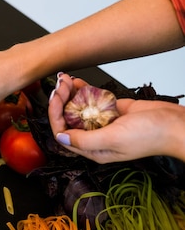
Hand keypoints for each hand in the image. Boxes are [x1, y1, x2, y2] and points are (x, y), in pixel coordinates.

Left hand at [49, 73, 184, 162]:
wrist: (174, 124)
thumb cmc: (149, 136)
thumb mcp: (113, 139)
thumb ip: (85, 140)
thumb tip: (61, 138)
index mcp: (93, 149)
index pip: (63, 133)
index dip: (55, 115)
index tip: (56, 98)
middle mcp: (95, 136)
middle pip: (68, 118)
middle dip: (61, 101)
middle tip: (61, 85)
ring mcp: (103, 122)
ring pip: (78, 108)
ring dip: (70, 94)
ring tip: (67, 79)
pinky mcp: (112, 110)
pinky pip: (92, 100)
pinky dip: (84, 91)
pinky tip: (78, 82)